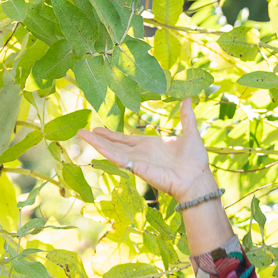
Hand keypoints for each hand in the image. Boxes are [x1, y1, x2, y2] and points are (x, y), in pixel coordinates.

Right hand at [76, 97, 215, 203]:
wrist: (197, 178)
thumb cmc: (195, 161)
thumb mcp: (190, 133)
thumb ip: (186, 117)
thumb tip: (188, 99)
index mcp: (151, 146)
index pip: (127, 139)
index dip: (113, 134)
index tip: (99, 128)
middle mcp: (141, 154)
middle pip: (115, 144)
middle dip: (100, 138)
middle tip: (83, 131)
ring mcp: (137, 161)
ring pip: (112, 150)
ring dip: (96, 142)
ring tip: (80, 133)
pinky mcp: (136, 167)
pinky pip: (117, 158)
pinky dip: (103, 150)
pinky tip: (92, 142)